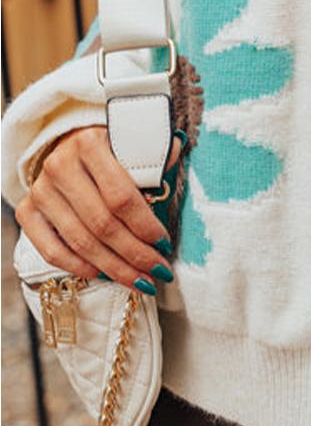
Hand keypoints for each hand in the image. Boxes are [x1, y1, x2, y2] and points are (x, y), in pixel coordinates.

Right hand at [15, 126, 182, 290]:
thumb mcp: (139, 145)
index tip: (166, 244)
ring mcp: (40, 190)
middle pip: (102, 224)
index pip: (121, 197)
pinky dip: (81, 268)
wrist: (73, 148)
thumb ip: (157, 161)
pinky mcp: (26, 211)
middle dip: (135, 254)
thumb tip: (169, 186)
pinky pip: (52, 251)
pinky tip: (106, 275)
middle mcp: (59, 165)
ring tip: (141, 281)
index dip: (145, 226)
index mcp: (89, 144)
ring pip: (80, 242)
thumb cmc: (116, 150)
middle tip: (159, 272)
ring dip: (114, 268)